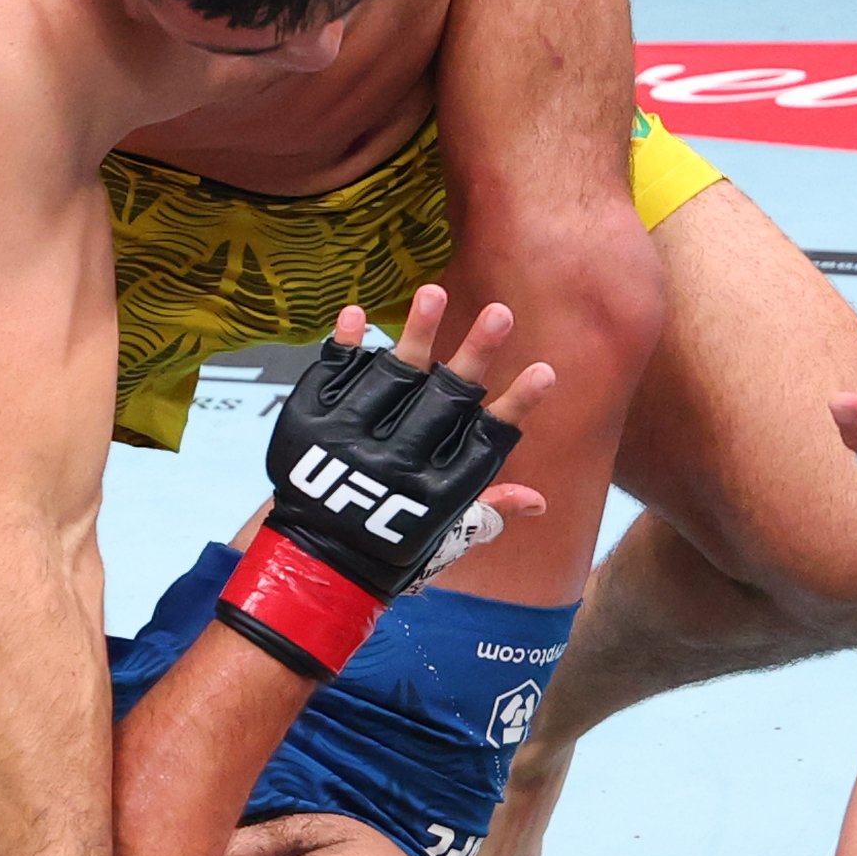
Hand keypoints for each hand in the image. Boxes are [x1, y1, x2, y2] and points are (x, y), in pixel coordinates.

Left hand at [271, 284, 551, 594]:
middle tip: (500, 312)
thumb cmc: (391, 545)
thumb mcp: (445, 534)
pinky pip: (331, 377)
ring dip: (416, 331)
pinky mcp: (310, 427)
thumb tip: (539, 501)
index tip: (545, 371)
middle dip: (475, 352)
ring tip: (434, 291)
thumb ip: (488, 509)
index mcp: (438, 491)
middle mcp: (398, 463)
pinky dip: (344, 345)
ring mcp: (351, 440)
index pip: (487, 441)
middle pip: (444, 399)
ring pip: (391, 377)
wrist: (316, 564)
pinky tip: (357, 312)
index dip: (517, 405)